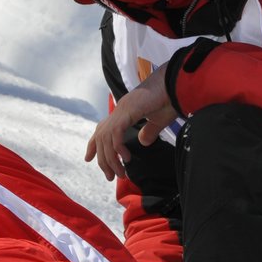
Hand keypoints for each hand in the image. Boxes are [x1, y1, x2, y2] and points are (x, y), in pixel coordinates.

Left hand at [85, 63, 178, 180]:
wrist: (173, 83)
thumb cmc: (168, 98)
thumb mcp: (158, 121)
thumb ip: (149, 131)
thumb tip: (143, 141)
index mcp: (123, 112)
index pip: (101, 130)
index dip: (93, 145)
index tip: (88, 159)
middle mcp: (118, 112)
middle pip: (101, 139)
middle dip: (103, 160)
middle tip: (111, 177)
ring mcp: (121, 111)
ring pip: (106, 140)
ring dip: (111, 160)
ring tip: (120, 173)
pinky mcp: (127, 111)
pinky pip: (115, 134)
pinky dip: (118, 148)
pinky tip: (126, 158)